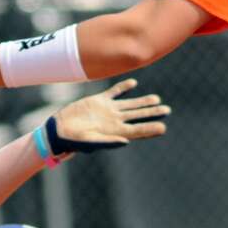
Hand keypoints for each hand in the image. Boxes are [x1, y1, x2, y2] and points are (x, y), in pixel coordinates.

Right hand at [49, 79, 170, 152]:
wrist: (59, 130)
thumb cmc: (74, 141)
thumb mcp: (92, 143)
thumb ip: (109, 142)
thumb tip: (127, 141)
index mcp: (116, 132)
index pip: (138, 130)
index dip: (150, 128)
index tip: (163, 127)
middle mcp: (115, 121)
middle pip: (138, 116)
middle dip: (152, 113)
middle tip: (167, 110)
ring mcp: (108, 110)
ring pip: (130, 104)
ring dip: (143, 101)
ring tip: (157, 99)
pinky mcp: (99, 101)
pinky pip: (114, 92)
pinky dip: (124, 88)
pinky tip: (133, 83)